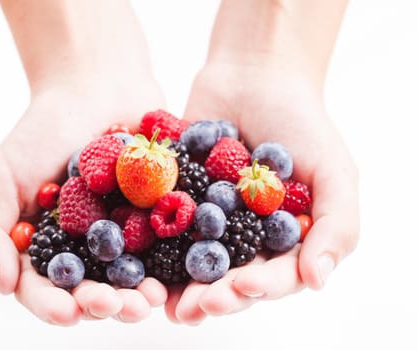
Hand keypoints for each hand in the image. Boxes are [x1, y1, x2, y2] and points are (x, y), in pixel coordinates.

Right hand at [0, 75, 168, 325]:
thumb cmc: (42, 131)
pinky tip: (180, 272)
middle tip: (122, 309)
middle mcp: (84, 249)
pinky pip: (166, 246)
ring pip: (130, 278)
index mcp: (45, 247)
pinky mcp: (157, 219)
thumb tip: (1, 285)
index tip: (67, 313)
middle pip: (91, 291)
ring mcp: (123, 237)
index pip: (43, 288)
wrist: (96, 87)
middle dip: (105, 305)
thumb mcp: (2, 176)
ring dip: (140, 294)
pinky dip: (172, 262)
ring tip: (151, 301)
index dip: (52, 305)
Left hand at [165, 62, 358, 323]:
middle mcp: (247, 237)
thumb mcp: (333, 170)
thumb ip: (336, 225)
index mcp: (286, 240)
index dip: (258, 289)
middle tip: (193, 308)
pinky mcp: (178, 200)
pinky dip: (151, 245)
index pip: (275, 276)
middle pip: (230, 277)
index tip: (239, 290)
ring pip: (193, 262)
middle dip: (214, 295)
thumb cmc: (302, 121)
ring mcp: (210, 221)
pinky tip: (136, 262)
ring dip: (178, 285)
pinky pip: (163, 227)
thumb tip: (317, 282)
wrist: (253, 74)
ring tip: (161, 303)